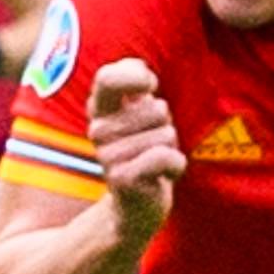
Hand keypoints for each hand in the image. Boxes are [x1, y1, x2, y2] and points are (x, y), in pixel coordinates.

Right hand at [88, 56, 182, 239]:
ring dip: (170, 149)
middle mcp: (98, 131)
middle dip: (166, 126)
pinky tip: (163, 177)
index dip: (136, 77)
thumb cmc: (143, 151)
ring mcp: (108, 156)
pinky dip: (175, 166)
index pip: (107, 78)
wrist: (136, 205)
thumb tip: (139, 68)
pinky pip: (166, 157)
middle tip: (151, 145)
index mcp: (100, 111)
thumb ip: (136, 84)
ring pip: (166, 134)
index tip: (149, 87)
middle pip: (157, 109)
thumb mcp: (139, 113)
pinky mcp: (122, 179)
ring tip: (154, 163)